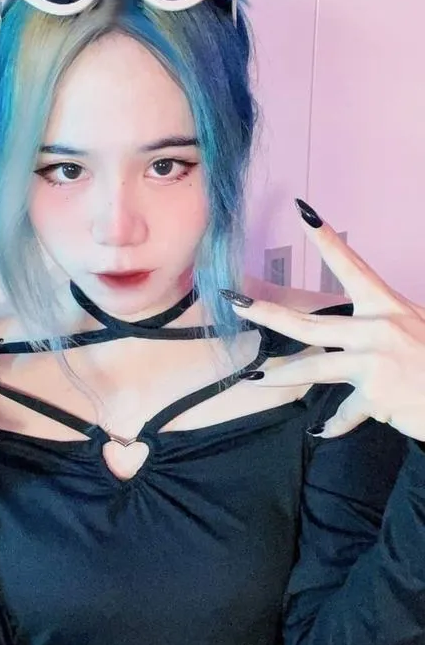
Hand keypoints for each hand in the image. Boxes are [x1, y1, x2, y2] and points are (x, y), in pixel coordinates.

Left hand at [222, 200, 424, 441]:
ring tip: (256, 379)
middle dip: (268, 313)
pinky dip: (334, 426)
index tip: (304, 212)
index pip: (352, 267)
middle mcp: (378, 329)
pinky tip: (323, 432)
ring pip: (313, 368)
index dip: (327, 240)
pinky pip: (343, 413)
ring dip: (281, 376)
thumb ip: (378, 328)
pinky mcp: (375, 396)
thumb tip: (347, 337)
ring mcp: (374, 362)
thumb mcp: (414, 329)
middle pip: (309, 323)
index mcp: (387, 307)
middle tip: (236, 302)